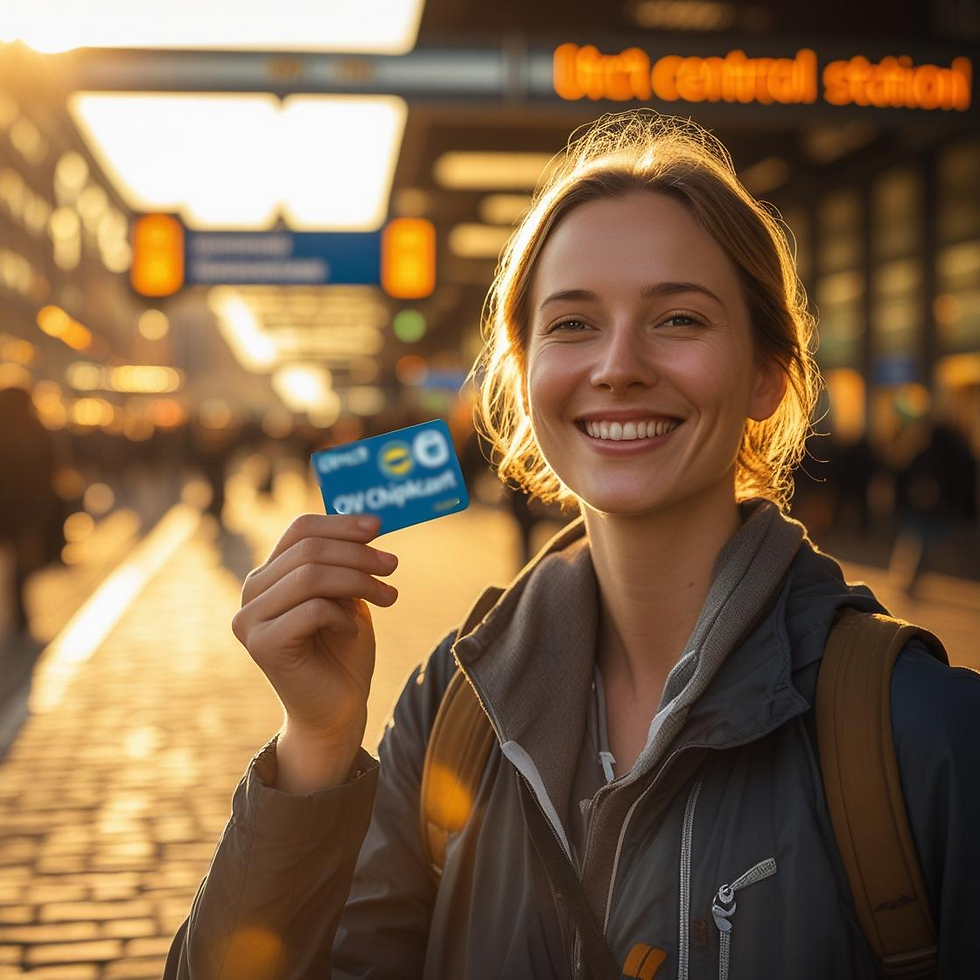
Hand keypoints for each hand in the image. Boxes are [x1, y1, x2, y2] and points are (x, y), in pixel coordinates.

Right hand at [232, 513, 397, 768]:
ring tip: (389, 596)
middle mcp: (251, 593)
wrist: (336, 711)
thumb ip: (346, 562)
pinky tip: (352, 629)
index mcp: (269, 575)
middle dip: (358, 553)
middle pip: (309, 550)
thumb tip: (368, 522)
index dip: (341, 523)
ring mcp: (251, 620)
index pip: (300, 530)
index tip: (378, 526)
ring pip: (311, 576)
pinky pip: (312, 610)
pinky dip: (342, 615)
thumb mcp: (348, 596)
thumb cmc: (343, 652)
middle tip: (393, 565)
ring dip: (359, 581)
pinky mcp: (263, 645)